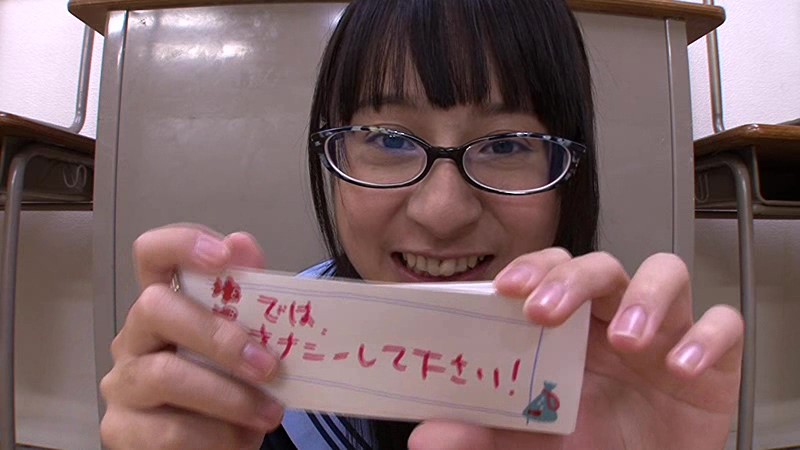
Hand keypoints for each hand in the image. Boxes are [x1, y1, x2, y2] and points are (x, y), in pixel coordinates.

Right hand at [99, 224, 282, 449]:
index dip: (181, 244)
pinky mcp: (121, 432)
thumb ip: (251, 299)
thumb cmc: (233, 390)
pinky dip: (216, 436)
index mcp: (167, 306)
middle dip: (218, 335)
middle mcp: (135, 337)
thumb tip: (243, 245)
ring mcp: (123, 383)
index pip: (152, 254)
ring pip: (164, 375)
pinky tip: (240, 439)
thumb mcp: (250, 345)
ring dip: (229, 397)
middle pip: (155, 307)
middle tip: (268, 365)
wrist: (218, 449)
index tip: (224, 254)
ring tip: (269, 413)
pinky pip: (169, 432)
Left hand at [409, 249, 743, 449]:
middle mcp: (616, 317)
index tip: (506, 288)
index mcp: (571, 325)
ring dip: (645, 297)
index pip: (552, 271)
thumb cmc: (587, 448)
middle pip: (601, 265)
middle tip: (546, 311)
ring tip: (627, 339)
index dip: (533, 268)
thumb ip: (480, 434)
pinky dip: (707, 339)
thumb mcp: (528, 442)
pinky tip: (681, 365)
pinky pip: (722, 325)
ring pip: (665, 272)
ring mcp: (666, 332)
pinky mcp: (714, 359)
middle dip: (574, 278)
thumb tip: (427, 436)